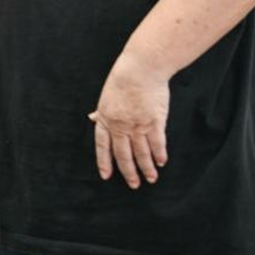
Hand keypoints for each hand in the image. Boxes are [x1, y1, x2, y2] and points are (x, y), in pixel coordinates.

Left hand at [88, 52, 169, 188]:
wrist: (140, 70)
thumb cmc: (122, 80)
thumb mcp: (106, 97)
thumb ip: (102, 112)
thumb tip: (92, 118)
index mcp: (106, 119)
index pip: (102, 145)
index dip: (104, 161)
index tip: (106, 175)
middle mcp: (120, 126)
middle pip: (123, 154)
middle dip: (128, 171)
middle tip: (133, 184)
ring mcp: (137, 125)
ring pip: (141, 152)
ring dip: (146, 168)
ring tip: (151, 179)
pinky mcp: (154, 121)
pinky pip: (157, 142)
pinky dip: (159, 154)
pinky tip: (161, 163)